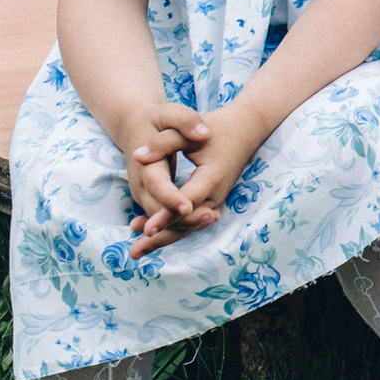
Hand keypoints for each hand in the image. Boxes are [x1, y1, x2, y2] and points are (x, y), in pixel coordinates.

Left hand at [127, 103, 268, 257]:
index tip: (146, 229)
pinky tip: (151, 233)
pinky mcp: (211, 201)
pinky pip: (192, 221)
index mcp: (212, 175)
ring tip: (137, 250)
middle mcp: (216, 193)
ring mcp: (215, 199)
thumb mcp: (187, 130)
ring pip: (189, 226)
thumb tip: (137, 157)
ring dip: (165, 238)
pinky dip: (173, 229)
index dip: (166, 215)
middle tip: (134, 252)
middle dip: (161, 238)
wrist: (244, 129)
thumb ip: (163, 142)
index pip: (186, 201)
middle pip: (187, 223)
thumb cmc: (214, 127)